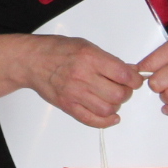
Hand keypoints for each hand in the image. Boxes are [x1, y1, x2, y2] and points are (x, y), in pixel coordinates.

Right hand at [22, 35, 141, 127]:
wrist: (32, 61)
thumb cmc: (57, 50)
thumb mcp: (86, 45)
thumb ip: (108, 60)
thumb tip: (130, 71)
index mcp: (90, 58)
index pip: (123, 74)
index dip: (135, 79)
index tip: (135, 80)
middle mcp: (83, 76)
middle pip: (118, 95)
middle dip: (126, 93)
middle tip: (123, 88)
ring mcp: (74, 94)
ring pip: (108, 109)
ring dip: (116, 106)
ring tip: (112, 98)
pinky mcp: (68, 106)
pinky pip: (92, 120)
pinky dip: (106, 122)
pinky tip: (111, 116)